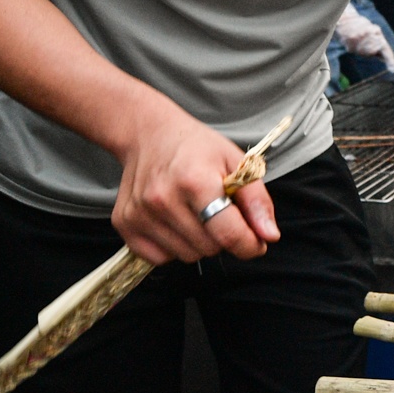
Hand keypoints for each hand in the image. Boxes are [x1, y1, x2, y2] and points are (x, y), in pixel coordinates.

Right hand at [110, 104, 277, 265]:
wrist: (149, 135)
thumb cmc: (197, 149)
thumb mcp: (237, 163)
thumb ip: (257, 201)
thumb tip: (269, 236)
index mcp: (195, 180)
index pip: (228, 232)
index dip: (250, 245)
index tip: (257, 243)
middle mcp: (163, 199)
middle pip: (209, 248)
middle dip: (223, 237)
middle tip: (220, 213)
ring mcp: (140, 213)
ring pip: (187, 256)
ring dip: (200, 242)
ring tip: (197, 213)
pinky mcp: (124, 223)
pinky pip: (160, 258)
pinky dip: (173, 247)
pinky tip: (176, 221)